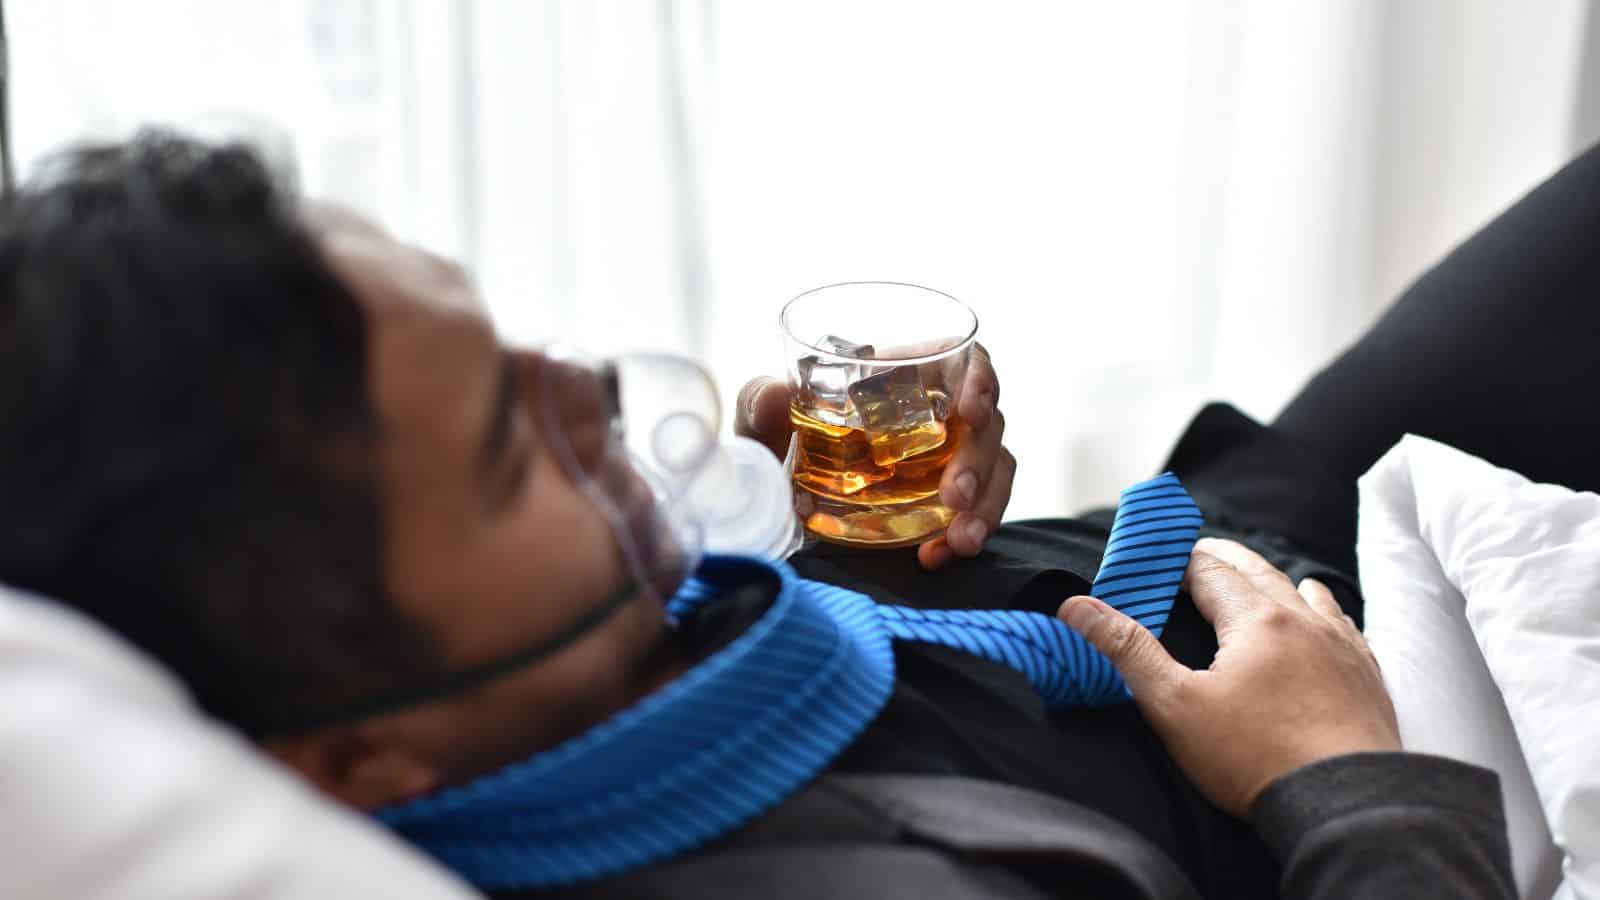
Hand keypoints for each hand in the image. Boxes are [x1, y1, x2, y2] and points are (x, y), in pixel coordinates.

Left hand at [734, 344, 1013, 569]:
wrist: (776, 508)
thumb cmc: (779, 449)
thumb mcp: (761, 426)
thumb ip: (759, 406)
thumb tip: (774, 394)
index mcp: (904, 379)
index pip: (965, 363)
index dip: (981, 380)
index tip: (971, 412)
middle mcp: (937, 416)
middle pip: (987, 424)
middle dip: (979, 461)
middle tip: (955, 498)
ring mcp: (949, 460)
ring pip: (997, 469)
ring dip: (988, 505)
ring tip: (959, 540)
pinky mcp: (950, 503)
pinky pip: (980, 511)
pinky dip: (968, 533)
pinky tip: (937, 555)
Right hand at [1057, 537, 1399, 817]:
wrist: (1342, 803)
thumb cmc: (1253, 757)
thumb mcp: (1174, 705)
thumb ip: (1127, 650)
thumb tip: (1077, 605)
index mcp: (1255, 620)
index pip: (1209, 570)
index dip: (1178, 559)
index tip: (1158, 557)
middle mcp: (1303, 620)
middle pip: (1258, 571)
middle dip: (1226, 559)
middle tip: (1203, 553)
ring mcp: (1341, 647)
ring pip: (1307, 593)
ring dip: (1277, 582)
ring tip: (1261, 581)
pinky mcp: (1366, 677)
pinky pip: (1345, 627)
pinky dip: (1324, 613)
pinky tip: (1325, 621)